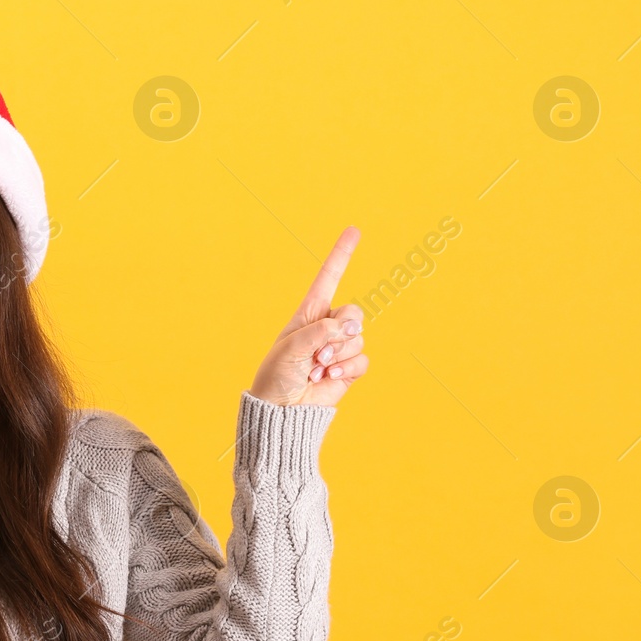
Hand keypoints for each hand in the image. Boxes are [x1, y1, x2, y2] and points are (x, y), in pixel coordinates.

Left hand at [249, 226, 368, 407]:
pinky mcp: (348, 369)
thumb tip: (349, 327)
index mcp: (309, 313)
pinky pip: (362, 360)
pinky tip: (327, 380)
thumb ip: (320, 332)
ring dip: (337, 357)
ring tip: (315, 370)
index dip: (342, 254)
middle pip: (354, 312)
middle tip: (318, 355)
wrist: (282, 409)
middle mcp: (327, 326)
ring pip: (358, 338)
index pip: (328, 278)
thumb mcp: (290, 348)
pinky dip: (346, 370)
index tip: (354, 230)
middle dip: (340, 333)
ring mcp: (339, 347)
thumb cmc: (277, 375)